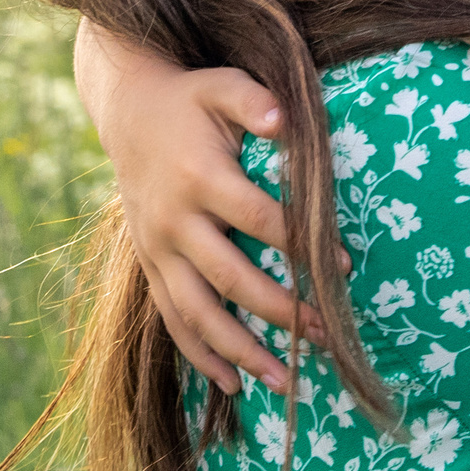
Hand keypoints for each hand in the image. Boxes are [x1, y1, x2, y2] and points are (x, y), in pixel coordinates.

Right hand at [72, 18, 330, 393]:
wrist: (128, 113)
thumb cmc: (191, 100)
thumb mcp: (222, 85)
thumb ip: (254, 100)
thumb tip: (284, 119)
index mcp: (201, 179)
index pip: (259, 221)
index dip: (300, 245)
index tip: (341, 267)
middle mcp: (174, 222)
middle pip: (231, 278)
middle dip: (280, 311)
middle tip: (324, 336)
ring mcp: (157, 250)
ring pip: (198, 312)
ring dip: (241, 351)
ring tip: (285, 383)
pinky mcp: (149, 266)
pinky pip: (173, 320)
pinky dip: (200, 355)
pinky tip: (232, 385)